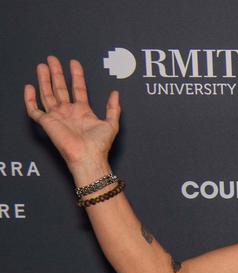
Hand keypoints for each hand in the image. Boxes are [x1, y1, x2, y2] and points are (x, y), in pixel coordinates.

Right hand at [24, 56, 119, 173]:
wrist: (88, 156)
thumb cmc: (100, 145)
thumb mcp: (111, 124)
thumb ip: (113, 108)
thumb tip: (116, 93)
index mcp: (82, 111)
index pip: (77, 88)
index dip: (76, 75)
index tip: (74, 63)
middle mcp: (68, 112)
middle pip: (60, 88)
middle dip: (56, 73)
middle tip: (52, 59)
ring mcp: (57, 116)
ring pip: (47, 94)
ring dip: (44, 80)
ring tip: (42, 66)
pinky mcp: (47, 123)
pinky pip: (34, 110)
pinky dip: (30, 99)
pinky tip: (30, 87)